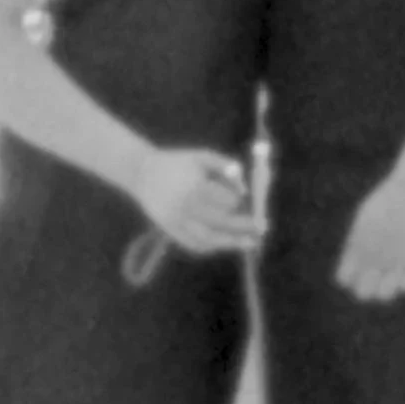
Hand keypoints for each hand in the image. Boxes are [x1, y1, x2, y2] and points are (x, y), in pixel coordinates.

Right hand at [131, 147, 264, 256]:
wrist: (142, 173)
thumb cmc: (178, 163)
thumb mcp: (201, 156)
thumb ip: (224, 165)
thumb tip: (245, 188)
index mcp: (193, 188)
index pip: (224, 201)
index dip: (239, 202)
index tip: (249, 200)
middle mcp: (184, 208)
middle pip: (219, 223)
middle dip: (243, 228)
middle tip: (262, 229)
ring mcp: (176, 223)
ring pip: (208, 239)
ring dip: (230, 243)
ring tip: (249, 243)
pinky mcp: (170, 231)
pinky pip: (194, 244)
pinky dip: (212, 246)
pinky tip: (225, 243)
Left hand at [335, 168, 404, 301]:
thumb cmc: (389, 200)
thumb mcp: (367, 219)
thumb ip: (357, 242)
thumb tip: (354, 262)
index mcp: (358, 245)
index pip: (344, 278)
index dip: (349, 279)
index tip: (356, 272)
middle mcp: (375, 257)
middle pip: (363, 292)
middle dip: (364, 290)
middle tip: (371, 280)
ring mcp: (396, 260)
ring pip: (385, 294)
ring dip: (384, 291)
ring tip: (388, 280)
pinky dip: (402, 283)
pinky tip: (403, 270)